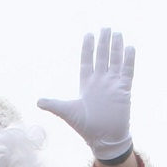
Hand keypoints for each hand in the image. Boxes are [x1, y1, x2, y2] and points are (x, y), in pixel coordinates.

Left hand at [37, 28, 135, 160]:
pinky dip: (128, 59)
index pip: (87, 61)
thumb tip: (37, 102)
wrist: (104, 138)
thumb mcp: (68, 112)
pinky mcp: (124, 90)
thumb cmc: (86, 127)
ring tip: (117, 33)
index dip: (88, 48)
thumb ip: (54, 105)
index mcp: (87, 84)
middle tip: (106, 27)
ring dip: (116, 47)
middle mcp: (100, 82)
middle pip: (102, 57)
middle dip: (103, 42)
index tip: (88, 34)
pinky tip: (129, 47)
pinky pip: (127, 71)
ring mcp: (113, 85)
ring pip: (115, 61)